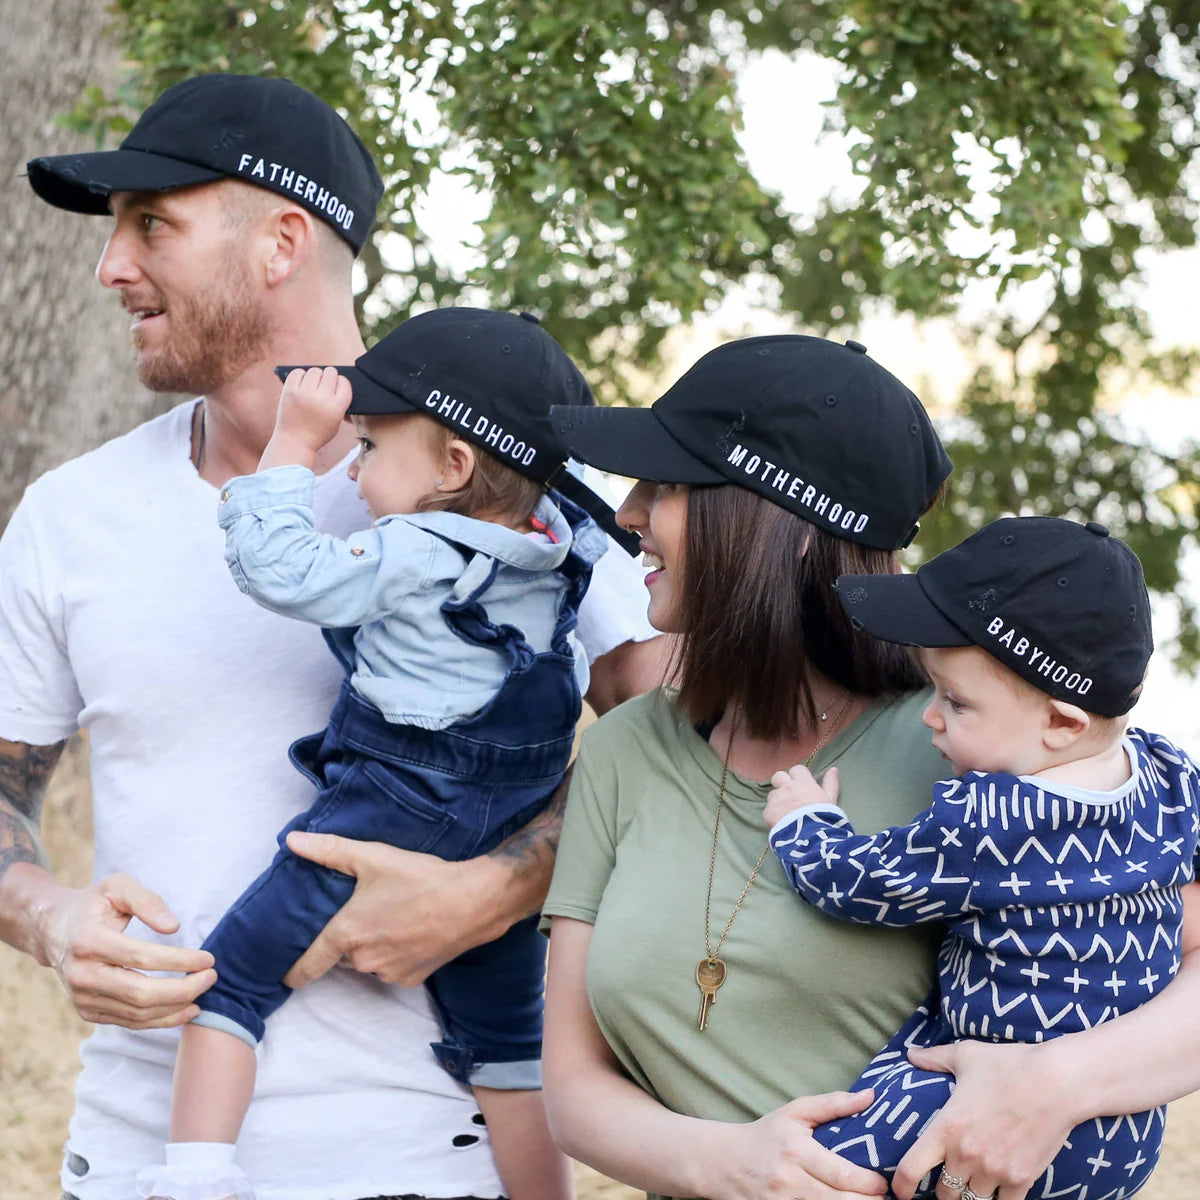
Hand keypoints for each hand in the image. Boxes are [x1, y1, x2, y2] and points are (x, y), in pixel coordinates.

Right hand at [33, 872, 215, 1027]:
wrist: (53, 929)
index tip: (209, 959)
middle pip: (141, 993)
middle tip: (211, 977)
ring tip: (204, 992)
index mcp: (88, 941)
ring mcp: (82, 998)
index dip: (179, 961)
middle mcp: (82, 975)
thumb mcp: (117, 886)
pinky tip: (185, 1009)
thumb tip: (173, 927)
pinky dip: (161, 1019)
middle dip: (183, 989)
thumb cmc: (93, 903)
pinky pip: (129, 1022)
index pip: (142, 958)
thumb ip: (147, 901)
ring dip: (176, 1007)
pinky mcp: (87, 1012)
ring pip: (137, 1013)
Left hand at [262, 367, 351, 467]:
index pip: (344, 383)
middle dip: (329, 377)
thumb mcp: (336, 421)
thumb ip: (339, 402)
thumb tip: (336, 381)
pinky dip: (300, 375)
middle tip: (323, 385)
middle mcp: (322, 398)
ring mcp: (304, 393)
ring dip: (314, 376)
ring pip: (315, 370)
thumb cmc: (317, 433)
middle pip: (330, 372)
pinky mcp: (289, 391)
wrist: (294, 442)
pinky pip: (297, 372)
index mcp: (337, 407)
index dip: (341, 382)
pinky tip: (301, 384)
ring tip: (311, 386)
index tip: (336, 386)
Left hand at [283, 833, 508, 987]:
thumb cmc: (420, 878)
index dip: (293, 971)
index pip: (307, 965)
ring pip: (367, 962)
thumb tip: (291, 840)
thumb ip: (328, 850)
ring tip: (391, 918)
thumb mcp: (373, 857)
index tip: (285, 975)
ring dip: (371, 947)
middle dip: (345, 940)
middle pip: (340, 957)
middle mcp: (363, 960)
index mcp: (346, 933)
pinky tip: (410, 932)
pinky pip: (391, 969)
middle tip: (362, 914)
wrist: (472, 902)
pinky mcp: (411, 980)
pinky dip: (394, 955)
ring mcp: (388, 973)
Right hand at [714, 1090, 887, 1199]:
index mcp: (797, 1151)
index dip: (870, 1183)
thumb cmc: (766, 1135)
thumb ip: (833, 1104)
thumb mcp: (795, 1112)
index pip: (842, 1174)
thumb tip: (870, 1096)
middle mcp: (790, 1181)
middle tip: (884, 1198)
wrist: (724, 1163)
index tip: (884, 1181)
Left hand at [764, 765, 838, 827]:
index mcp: (804, 783)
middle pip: (778, 776)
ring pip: (772, 795)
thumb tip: (833, 769)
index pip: (797, 769)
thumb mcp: (831, 800)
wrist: (811, 838)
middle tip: (788, 796)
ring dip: (777, 801)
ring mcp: (777, 799)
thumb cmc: (824, 819)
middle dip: (781, 783)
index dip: (798, 777)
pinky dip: (773, 816)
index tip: (801, 785)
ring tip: (786, 815)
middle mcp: (788, 787)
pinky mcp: (768, 812)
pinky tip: (781, 824)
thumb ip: (831, 783)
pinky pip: (768, 810)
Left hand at [892, 1041, 1076, 1199]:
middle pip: (945, 1193)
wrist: (1056, 1082)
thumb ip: (934, 1059)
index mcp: (946, 1127)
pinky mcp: (1022, 1180)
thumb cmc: (1008, 1065)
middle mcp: (967, 1155)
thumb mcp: (965, 1056)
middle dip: (943, 1189)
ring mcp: (995, 1172)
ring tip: (971, 1185)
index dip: (902, 1184)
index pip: (912, 1167)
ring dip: (970, 1194)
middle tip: (945, 1180)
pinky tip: (998, 1190)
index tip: (900, 1190)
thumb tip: (910, 1054)